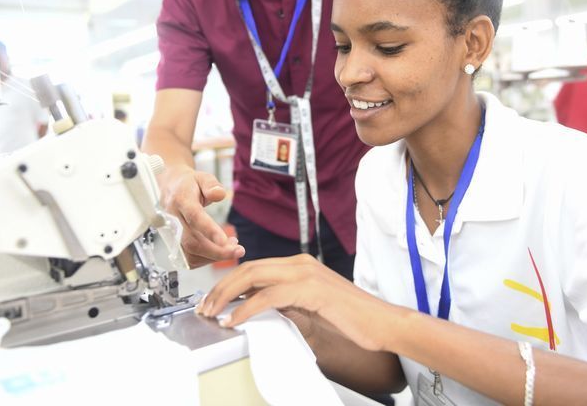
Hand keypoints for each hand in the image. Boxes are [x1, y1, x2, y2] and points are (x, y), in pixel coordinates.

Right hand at [160, 164, 243, 267]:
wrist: (171, 190)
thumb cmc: (189, 185)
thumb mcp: (202, 177)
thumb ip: (211, 185)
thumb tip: (220, 194)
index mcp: (181, 200)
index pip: (194, 217)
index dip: (209, 230)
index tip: (225, 241)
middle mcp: (173, 220)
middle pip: (192, 242)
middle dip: (217, 251)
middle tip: (239, 250)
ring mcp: (172, 234)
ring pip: (191, 254)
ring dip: (214, 256)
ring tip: (233, 247)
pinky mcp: (174, 244)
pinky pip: (190, 259)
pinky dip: (208, 259)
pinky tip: (220, 250)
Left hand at [196, 254, 401, 351]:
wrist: (382, 323)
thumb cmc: (353, 319)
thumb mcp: (312, 308)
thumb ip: (288, 303)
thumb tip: (262, 309)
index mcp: (300, 265)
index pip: (255, 268)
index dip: (229, 283)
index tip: (213, 301)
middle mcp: (300, 263)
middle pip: (248, 268)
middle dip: (220, 287)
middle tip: (204, 307)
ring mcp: (305, 273)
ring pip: (253, 276)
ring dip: (226, 296)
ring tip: (212, 313)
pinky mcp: (310, 289)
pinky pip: (268, 296)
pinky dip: (246, 308)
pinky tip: (234, 320)